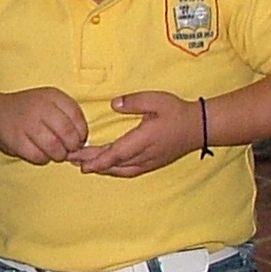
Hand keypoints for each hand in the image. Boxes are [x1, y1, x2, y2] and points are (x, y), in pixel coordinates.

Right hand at [0, 87, 88, 164]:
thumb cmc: (29, 111)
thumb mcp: (50, 103)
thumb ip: (68, 116)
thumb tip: (83, 141)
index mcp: (52, 96)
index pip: (77, 116)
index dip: (82, 133)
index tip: (78, 139)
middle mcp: (40, 107)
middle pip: (67, 133)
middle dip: (72, 146)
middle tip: (68, 149)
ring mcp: (27, 123)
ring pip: (54, 147)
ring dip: (58, 154)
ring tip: (55, 152)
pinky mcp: (16, 140)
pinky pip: (38, 156)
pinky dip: (43, 159)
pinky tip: (40, 153)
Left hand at [70, 91, 202, 177]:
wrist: (199, 127)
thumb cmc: (178, 112)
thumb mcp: (156, 100)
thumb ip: (133, 102)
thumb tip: (113, 105)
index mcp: (144, 140)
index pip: (115, 153)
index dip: (96, 160)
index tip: (79, 162)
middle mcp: (144, 155)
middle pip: (113, 164)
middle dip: (91, 163)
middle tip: (71, 159)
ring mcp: (148, 162)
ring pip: (119, 170)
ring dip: (101, 168)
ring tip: (83, 164)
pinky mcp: (151, 164)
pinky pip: (128, 171)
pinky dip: (113, 170)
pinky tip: (106, 167)